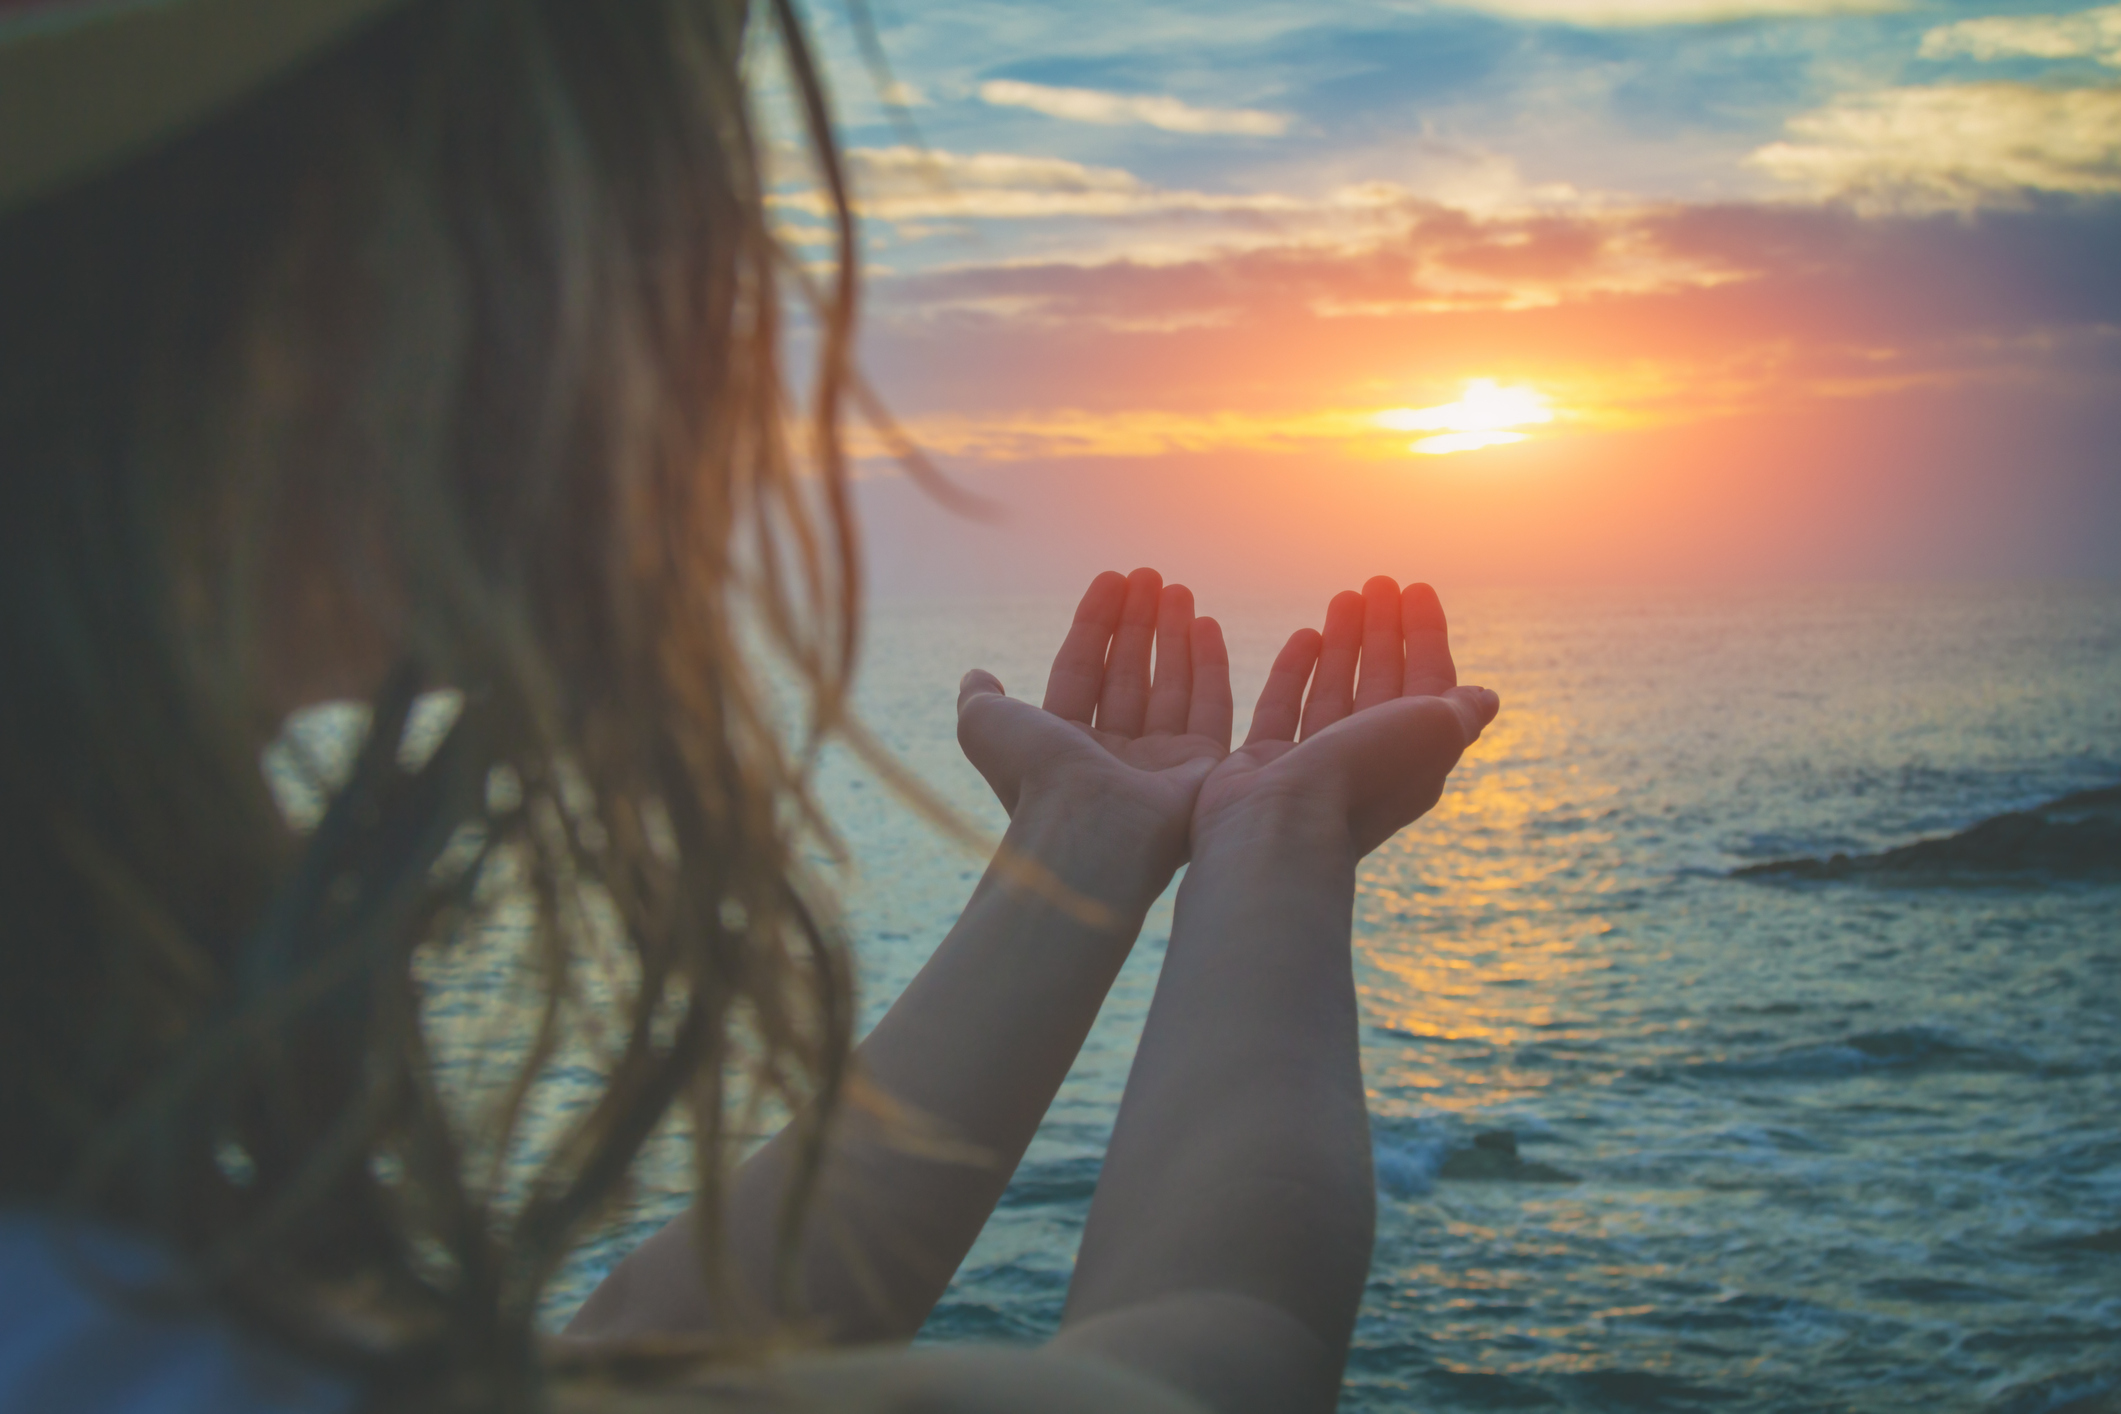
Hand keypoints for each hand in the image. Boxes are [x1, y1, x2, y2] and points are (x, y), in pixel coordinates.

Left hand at [958, 569, 1232, 875]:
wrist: (1092, 825)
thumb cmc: (1036, 775)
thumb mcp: (985, 727)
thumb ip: (979, 699)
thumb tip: (976, 676)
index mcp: (1063, 747)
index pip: (1081, 671)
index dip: (1095, 623)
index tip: (1113, 578)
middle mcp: (1111, 756)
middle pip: (1128, 674)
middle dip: (1138, 622)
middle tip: (1150, 576)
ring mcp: (1159, 764)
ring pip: (1169, 685)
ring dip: (1174, 634)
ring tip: (1179, 589)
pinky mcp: (1202, 769)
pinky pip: (1210, 708)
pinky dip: (1209, 665)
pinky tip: (1206, 623)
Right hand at [1194, 577, 1498, 858]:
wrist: (1280, 828)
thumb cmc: (1363, 776)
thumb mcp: (1433, 733)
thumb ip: (1459, 709)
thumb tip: (1487, 697)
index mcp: (1414, 754)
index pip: (1429, 683)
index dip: (1427, 635)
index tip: (1417, 589)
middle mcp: (1368, 759)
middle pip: (1384, 682)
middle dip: (1385, 630)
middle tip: (1377, 582)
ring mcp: (1315, 762)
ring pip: (1336, 689)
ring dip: (1344, 642)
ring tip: (1344, 595)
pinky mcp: (1266, 762)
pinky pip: (1285, 705)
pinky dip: (1297, 670)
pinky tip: (1304, 635)